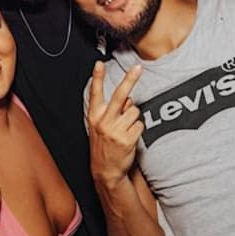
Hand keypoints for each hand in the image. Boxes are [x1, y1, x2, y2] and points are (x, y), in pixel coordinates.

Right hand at [87, 61, 143, 187]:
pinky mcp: (127, 139)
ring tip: (125, 129)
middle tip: (138, 67)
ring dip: (133, 118)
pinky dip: (138, 129)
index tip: (99, 64)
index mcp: (94, 117)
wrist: (105, 171)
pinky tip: (130, 137)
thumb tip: (127, 99)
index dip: (97, 77)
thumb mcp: (99, 127)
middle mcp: (104, 122)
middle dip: (130, 80)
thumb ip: (111, 111)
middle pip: (120, 96)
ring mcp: (116, 131)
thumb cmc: (104, 145)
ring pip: (134, 111)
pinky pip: (140, 124)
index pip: (95, 93)